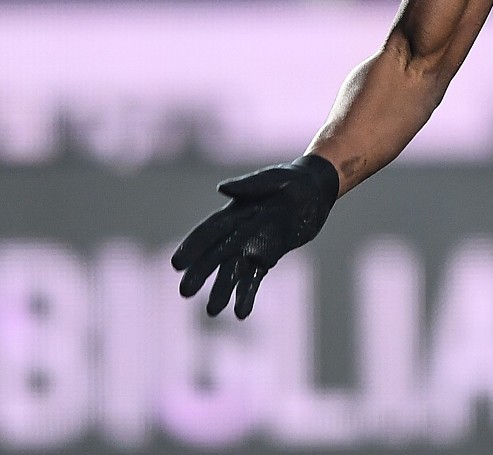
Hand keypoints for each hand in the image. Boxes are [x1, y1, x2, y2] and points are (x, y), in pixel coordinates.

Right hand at [171, 154, 339, 318]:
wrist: (315, 191)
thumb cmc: (292, 180)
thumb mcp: (274, 179)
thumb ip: (250, 186)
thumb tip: (222, 188)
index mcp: (234, 212)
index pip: (209, 231)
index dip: (193, 246)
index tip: (177, 264)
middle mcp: (238, 232)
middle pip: (215, 256)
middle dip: (200, 273)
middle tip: (185, 292)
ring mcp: (252, 246)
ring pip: (233, 272)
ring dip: (222, 291)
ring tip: (213, 312)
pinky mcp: (268, 257)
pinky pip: (254, 279)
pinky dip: (247, 295)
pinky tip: (240, 313)